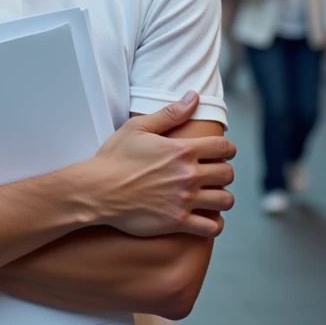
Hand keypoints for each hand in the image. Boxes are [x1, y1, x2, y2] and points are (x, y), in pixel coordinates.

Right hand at [85, 93, 234, 238]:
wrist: (98, 190)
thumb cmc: (115, 157)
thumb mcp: (138, 127)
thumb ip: (170, 113)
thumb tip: (194, 96)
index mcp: (181, 150)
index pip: (223, 147)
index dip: (227, 149)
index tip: (222, 152)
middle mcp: (188, 175)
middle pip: (227, 174)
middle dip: (224, 172)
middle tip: (213, 174)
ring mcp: (184, 200)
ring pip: (225, 201)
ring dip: (221, 197)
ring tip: (211, 195)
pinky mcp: (177, 222)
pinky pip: (212, 228)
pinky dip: (214, 224)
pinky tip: (206, 218)